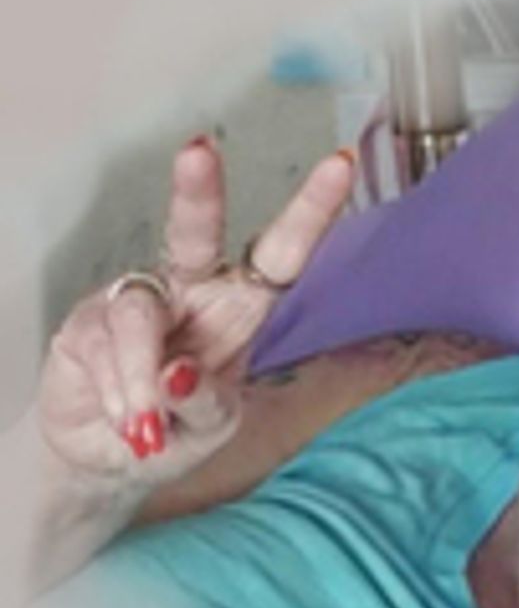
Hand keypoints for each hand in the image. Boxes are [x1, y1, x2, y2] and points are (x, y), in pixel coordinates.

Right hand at [37, 137, 354, 489]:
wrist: (112, 455)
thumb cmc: (181, 427)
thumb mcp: (211, 427)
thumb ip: (204, 403)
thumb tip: (179, 373)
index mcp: (242, 308)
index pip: (281, 257)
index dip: (310, 214)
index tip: (342, 163)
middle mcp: (192, 292)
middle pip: (196, 237)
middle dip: (198, 195)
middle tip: (198, 152)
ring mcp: (138, 303)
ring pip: (139, 315)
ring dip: (143, 378)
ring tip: (146, 428)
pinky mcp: (87, 323)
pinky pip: (105, 348)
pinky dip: (121, 394)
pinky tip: (127, 419)